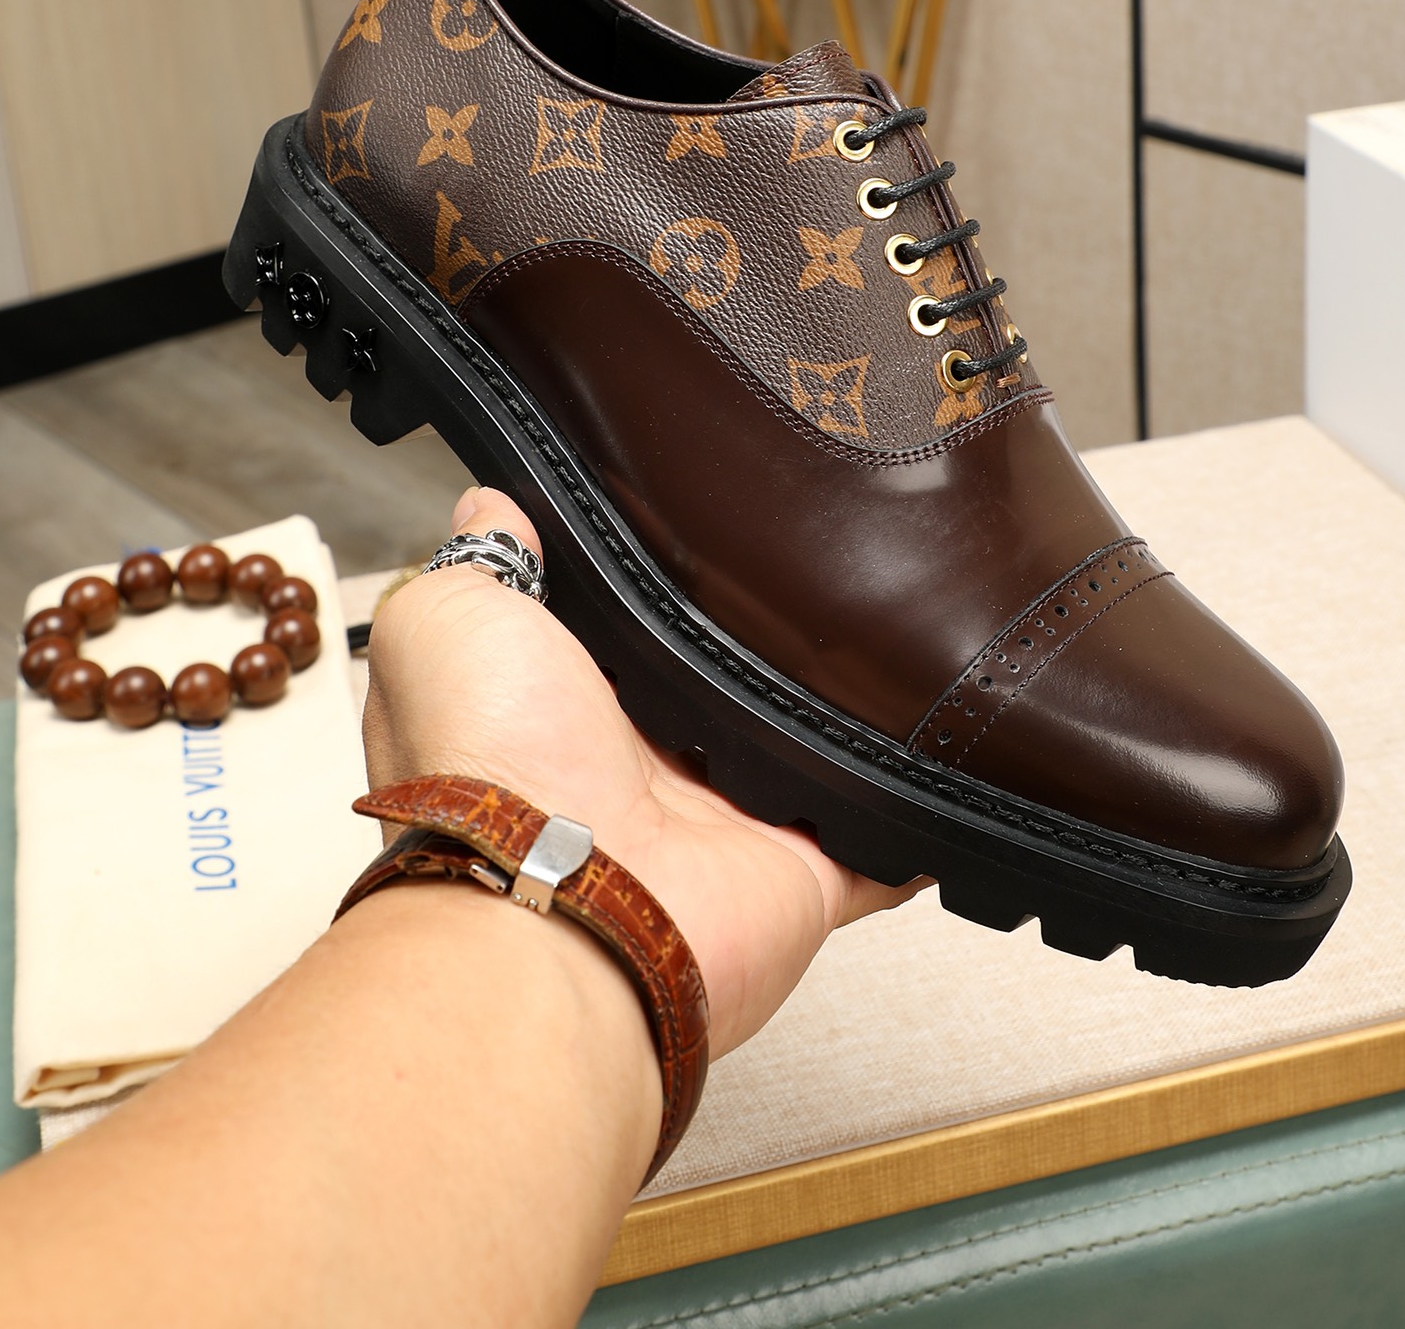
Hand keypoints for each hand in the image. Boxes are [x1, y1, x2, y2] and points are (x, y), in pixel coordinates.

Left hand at [362, 487, 922, 1056]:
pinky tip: (956, 759)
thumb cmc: (489, 761)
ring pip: (815, 752)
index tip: (699, 513)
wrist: (562, 898)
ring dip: (852, 709)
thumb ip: (481, 560)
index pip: (627, 629)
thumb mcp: (448, 618)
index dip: (652, 581)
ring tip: (911, 626)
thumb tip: (493, 507)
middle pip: (732, 686)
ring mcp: (735, 822)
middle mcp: (654, 766)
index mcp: (572, 704)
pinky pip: (888, 839)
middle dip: (770, 637)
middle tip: (831, 555)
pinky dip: (922, 816)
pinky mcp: (811, 869)